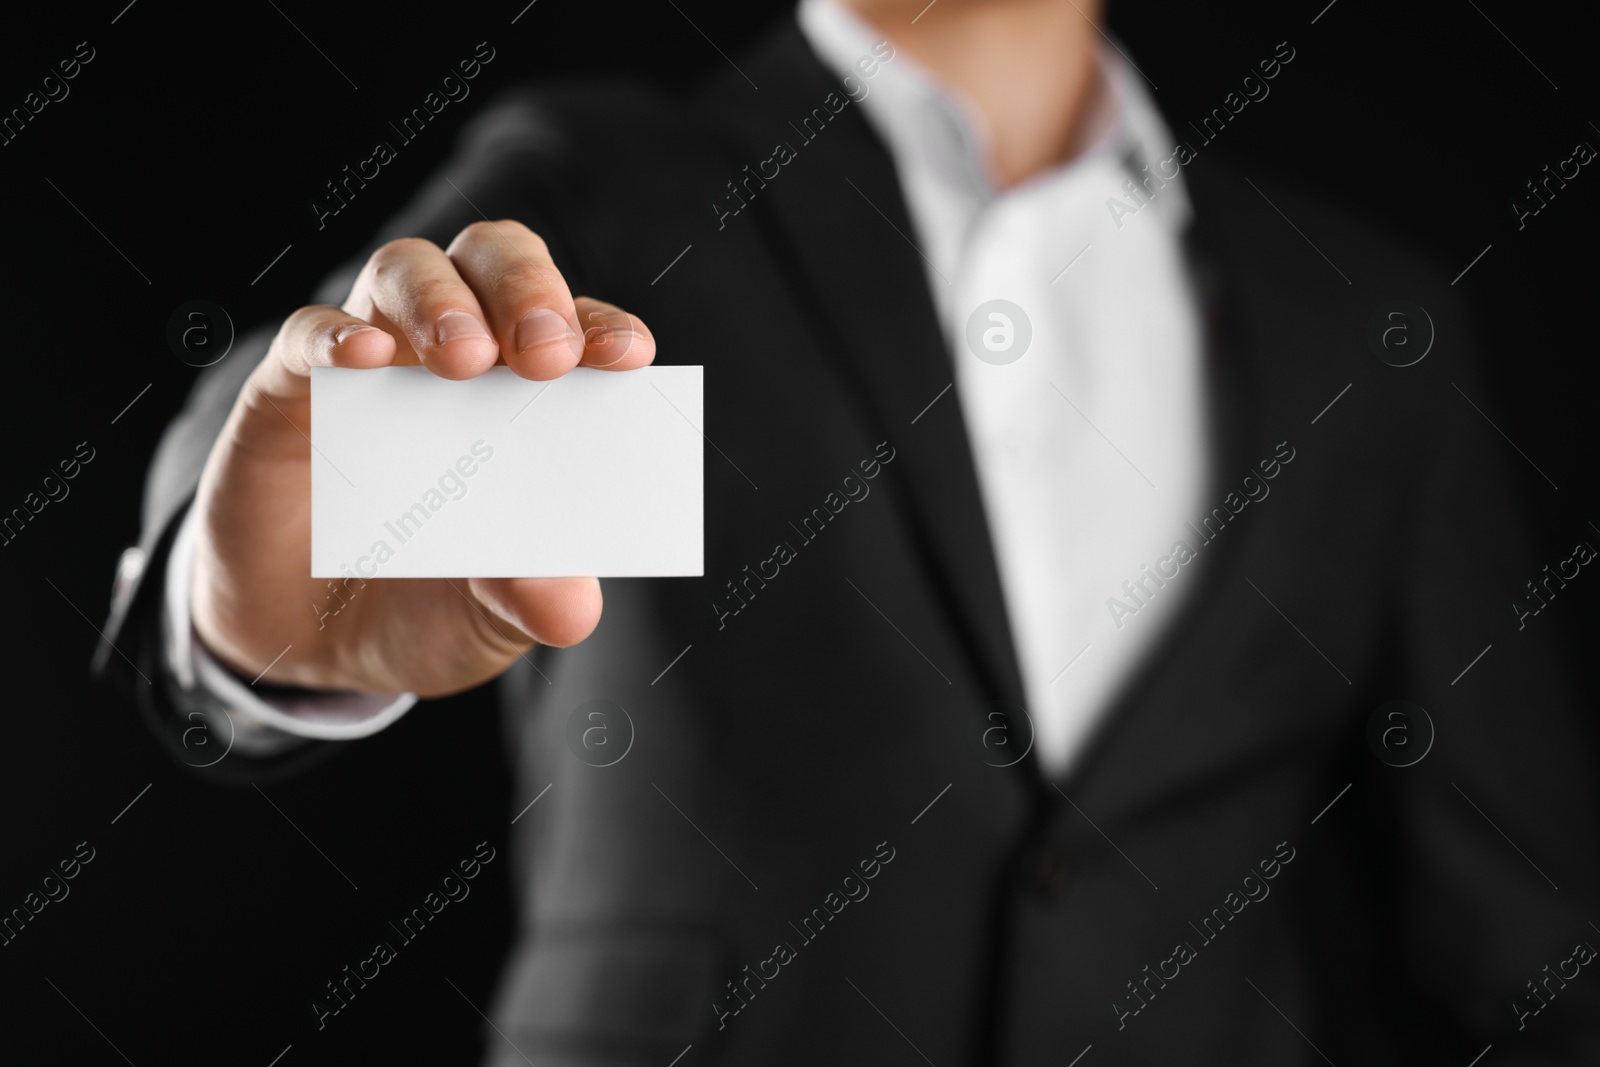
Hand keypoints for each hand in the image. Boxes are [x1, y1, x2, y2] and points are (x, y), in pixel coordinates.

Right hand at [189, 220, 653, 695]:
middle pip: (495, 264)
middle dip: (528, 293)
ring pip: (407, 271)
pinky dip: (334, 337)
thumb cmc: (423, 605)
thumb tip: (571, 605)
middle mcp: (456, 355)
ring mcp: (373, 363)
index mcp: (529, 395)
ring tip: (465, 359)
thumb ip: (530, 603)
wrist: (306, 644)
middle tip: (545, 355)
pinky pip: (306, 335)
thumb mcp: (487, 622)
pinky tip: (362, 359)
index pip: (576, 329)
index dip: (603, 330)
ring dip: (441, 301)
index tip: (629, 358)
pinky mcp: (289, 389)